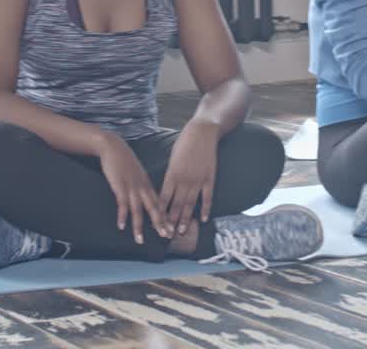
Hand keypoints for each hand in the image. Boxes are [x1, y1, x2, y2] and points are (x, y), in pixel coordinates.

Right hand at [98, 132, 168, 243]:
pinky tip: (121, 226)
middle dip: (160, 224)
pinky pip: (122, 204)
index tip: (171, 228)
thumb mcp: (137, 173)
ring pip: (138, 210)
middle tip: (166, 236)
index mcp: (147, 184)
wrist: (113, 147)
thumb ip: (141, 184)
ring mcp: (132, 187)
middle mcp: (142, 187)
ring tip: (140, 240)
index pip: (159, 203)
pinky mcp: (120, 186)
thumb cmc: (124, 160)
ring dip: (139, 226)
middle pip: (153, 208)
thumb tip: (143, 196)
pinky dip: (122, 216)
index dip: (165, 216)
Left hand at [159, 121, 219, 236]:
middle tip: (167, 235)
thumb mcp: (173, 158)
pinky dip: (206, 209)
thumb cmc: (184, 143)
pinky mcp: (210, 177)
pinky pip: (207, 196)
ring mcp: (197, 179)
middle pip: (176, 204)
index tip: (156, 224)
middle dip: (171, 221)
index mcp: (171, 174)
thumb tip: (166, 189)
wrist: (202, 132)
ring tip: (182, 232)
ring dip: (186, 219)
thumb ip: (170, 174)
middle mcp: (183, 179)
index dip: (160, 212)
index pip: (164, 198)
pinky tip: (204, 219)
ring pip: (190, 203)